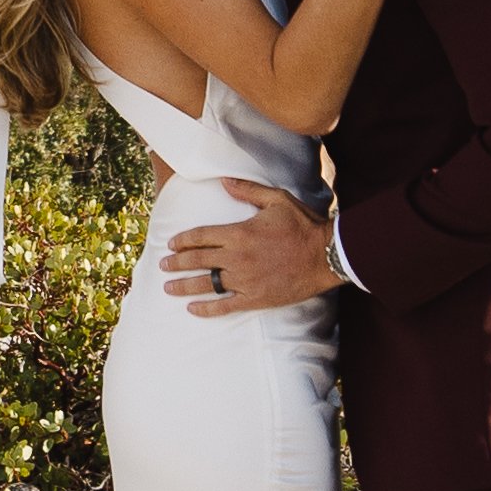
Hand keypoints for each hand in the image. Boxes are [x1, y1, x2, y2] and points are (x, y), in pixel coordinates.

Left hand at [161, 180, 336, 313]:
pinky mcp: (255, 298)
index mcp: (239, 232)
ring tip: (168, 287)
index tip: (171, 244)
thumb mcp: (276, 199)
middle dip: (177, 263)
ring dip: (184, 286)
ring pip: (206, 284)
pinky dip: (206, 309)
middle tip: (164, 266)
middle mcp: (237, 257)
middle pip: (198, 260)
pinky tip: (192, 309)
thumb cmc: (303, 225)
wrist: (327, 255)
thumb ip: (247, 190)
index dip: (183, 240)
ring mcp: (245, 280)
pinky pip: (225, 307)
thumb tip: (223, 182)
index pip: (201, 236)